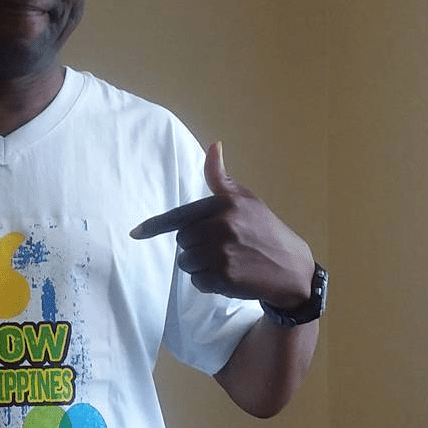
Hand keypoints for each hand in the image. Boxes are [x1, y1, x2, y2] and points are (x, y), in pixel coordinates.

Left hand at [131, 143, 313, 309]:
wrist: (292, 269)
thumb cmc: (265, 230)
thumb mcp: (246, 200)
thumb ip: (221, 178)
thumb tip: (214, 146)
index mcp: (224, 205)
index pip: (180, 216)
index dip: (155, 226)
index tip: (135, 233)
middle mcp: (221, 227)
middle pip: (182, 241)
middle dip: (194, 246)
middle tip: (220, 246)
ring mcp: (222, 254)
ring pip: (186, 262)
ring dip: (199, 265)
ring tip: (226, 261)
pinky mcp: (224, 278)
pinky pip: (197, 281)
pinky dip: (208, 282)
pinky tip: (229, 276)